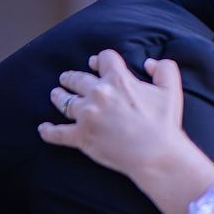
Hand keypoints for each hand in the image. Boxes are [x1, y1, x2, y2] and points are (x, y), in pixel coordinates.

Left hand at [38, 49, 191, 183]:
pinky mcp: (81, 136)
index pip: (103, 59)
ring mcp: (87, 115)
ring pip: (64, 101)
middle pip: (77, 78)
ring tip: (55, 95)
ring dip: (58, 96)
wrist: (155, 154)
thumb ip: (163, 69)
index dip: (98, 60)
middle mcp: (98, 93)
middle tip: (67, 79)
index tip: (94, 63)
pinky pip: (57, 133)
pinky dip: (48, 131)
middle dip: (71, 78)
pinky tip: (43, 128)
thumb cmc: (164, 123)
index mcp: (118, 79)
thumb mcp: (171, 89)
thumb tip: (148, 63)